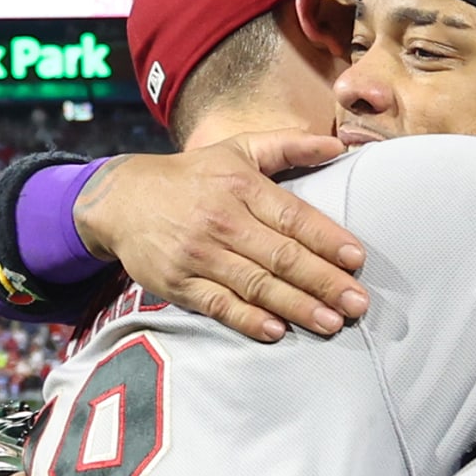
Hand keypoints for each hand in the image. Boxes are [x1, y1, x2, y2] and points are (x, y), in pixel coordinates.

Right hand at [75, 131, 367, 341]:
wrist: (118, 199)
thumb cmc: (192, 177)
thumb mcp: (237, 150)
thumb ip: (289, 146)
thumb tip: (338, 144)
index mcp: (241, 187)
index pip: (292, 217)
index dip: (327, 239)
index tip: (357, 258)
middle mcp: (221, 221)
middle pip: (281, 256)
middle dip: (324, 282)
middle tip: (358, 304)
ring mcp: (198, 254)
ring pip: (256, 284)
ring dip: (297, 306)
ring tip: (332, 323)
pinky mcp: (177, 283)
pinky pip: (219, 305)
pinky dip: (248, 319)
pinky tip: (277, 330)